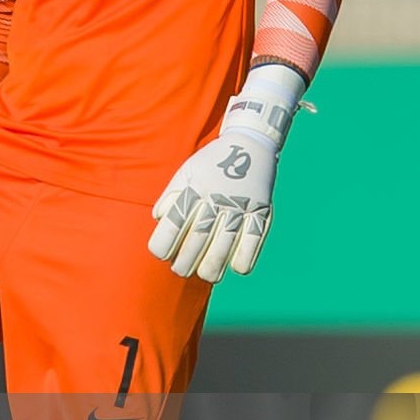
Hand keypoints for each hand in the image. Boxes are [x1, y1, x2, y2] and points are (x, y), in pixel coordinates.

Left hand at [148, 130, 277, 281]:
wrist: (249, 144)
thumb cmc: (211, 164)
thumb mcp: (186, 172)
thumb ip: (170, 196)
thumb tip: (158, 219)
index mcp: (195, 189)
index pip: (174, 223)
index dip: (163, 244)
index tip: (161, 254)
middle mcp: (216, 198)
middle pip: (198, 240)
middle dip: (185, 262)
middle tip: (180, 270)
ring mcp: (240, 206)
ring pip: (224, 246)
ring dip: (212, 267)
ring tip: (205, 275)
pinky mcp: (261, 211)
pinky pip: (253, 242)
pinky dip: (244, 260)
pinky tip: (235, 266)